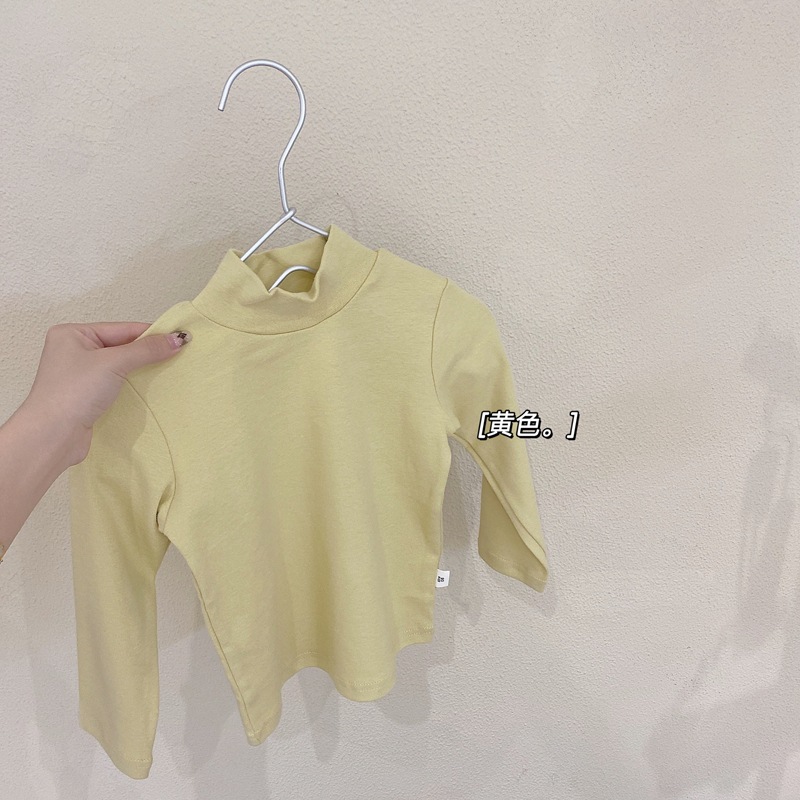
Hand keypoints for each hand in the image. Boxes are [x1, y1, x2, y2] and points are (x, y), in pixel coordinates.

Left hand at [20, 322, 190, 467]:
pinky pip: (116, 382)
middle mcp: (74, 350)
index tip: (179, 338)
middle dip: (147, 351)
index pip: (122, 329)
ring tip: (167, 368)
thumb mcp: (114, 363)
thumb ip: (146, 350)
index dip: (151, 333)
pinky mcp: (86, 395)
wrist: (53, 436)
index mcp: (72, 334)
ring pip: (120, 365)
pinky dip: (132, 383)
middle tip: (177, 353)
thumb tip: (177, 339)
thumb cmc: (74, 393)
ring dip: (141, 368)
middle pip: (121, 345)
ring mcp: (80, 374)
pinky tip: (149, 385)